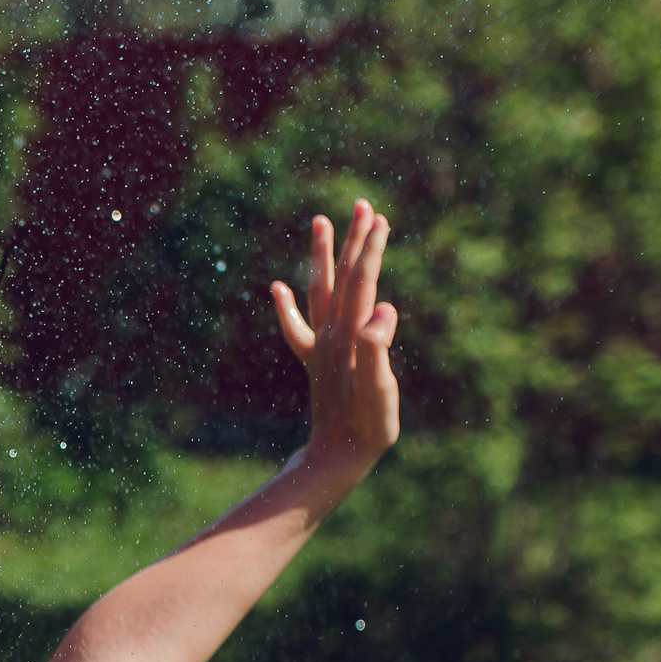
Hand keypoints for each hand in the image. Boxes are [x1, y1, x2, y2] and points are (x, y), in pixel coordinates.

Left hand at [270, 200, 400, 475]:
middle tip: (363, 205)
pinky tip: (276, 288)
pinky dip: (286, 307)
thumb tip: (384, 311)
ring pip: (319, 292)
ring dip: (322, 257)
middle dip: (354, 241)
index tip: (379, 219)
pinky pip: (297, 329)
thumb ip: (378, 351)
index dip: (371, 250)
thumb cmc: (367, 428)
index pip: (362, 283)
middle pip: (343, 279)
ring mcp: (321, 347)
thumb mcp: (381, 392)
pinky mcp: (314, 361)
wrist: (336, 456)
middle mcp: (332, 335)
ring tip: (320, 222)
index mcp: (350, 337)